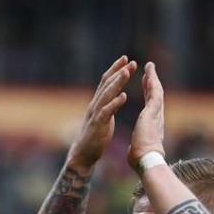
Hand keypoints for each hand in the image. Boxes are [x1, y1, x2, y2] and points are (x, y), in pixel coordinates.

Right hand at [68, 56, 137, 170]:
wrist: (83, 154)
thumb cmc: (94, 137)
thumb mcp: (104, 117)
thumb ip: (110, 105)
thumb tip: (118, 95)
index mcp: (98, 103)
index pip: (107, 82)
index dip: (116, 70)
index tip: (127, 60)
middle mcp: (95, 105)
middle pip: (106, 84)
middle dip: (118, 71)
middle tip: (130, 61)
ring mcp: (96, 114)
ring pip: (106, 95)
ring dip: (117, 83)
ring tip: (127, 72)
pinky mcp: (98, 125)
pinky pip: (107, 112)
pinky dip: (115, 103)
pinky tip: (124, 96)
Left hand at [127, 61, 165, 169]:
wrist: (146, 160)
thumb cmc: (141, 158)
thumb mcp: (139, 146)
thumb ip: (140, 142)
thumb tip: (136, 147)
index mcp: (151, 124)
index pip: (150, 104)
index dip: (148, 93)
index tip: (145, 83)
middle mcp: (156, 117)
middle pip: (155, 95)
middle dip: (152, 82)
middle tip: (149, 70)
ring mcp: (156, 114)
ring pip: (156, 91)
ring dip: (153, 78)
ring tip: (150, 66)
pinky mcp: (153, 113)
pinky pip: (154, 94)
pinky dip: (152, 83)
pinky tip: (149, 74)